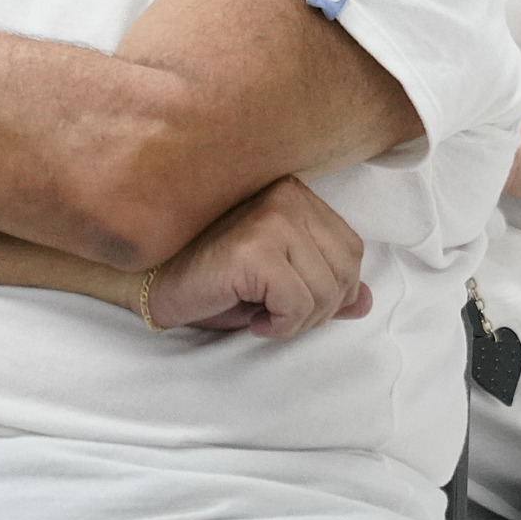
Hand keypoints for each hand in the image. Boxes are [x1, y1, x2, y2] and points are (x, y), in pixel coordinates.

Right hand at [141, 176, 372, 339]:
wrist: (155, 281)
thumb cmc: (213, 279)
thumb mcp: (278, 281)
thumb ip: (323, 284)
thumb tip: (365, 301)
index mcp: (295, 194)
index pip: (351, 250)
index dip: (332, 290)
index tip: (294, 302)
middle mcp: (287, 196)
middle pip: (345, 272)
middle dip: (319, 311)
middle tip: (278, 316)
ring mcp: (271, 218)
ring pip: (326, 291)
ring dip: (298, 321)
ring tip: (263, 315)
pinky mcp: (255, 249)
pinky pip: (298, 303)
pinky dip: (282, 325)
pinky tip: (253, 319)